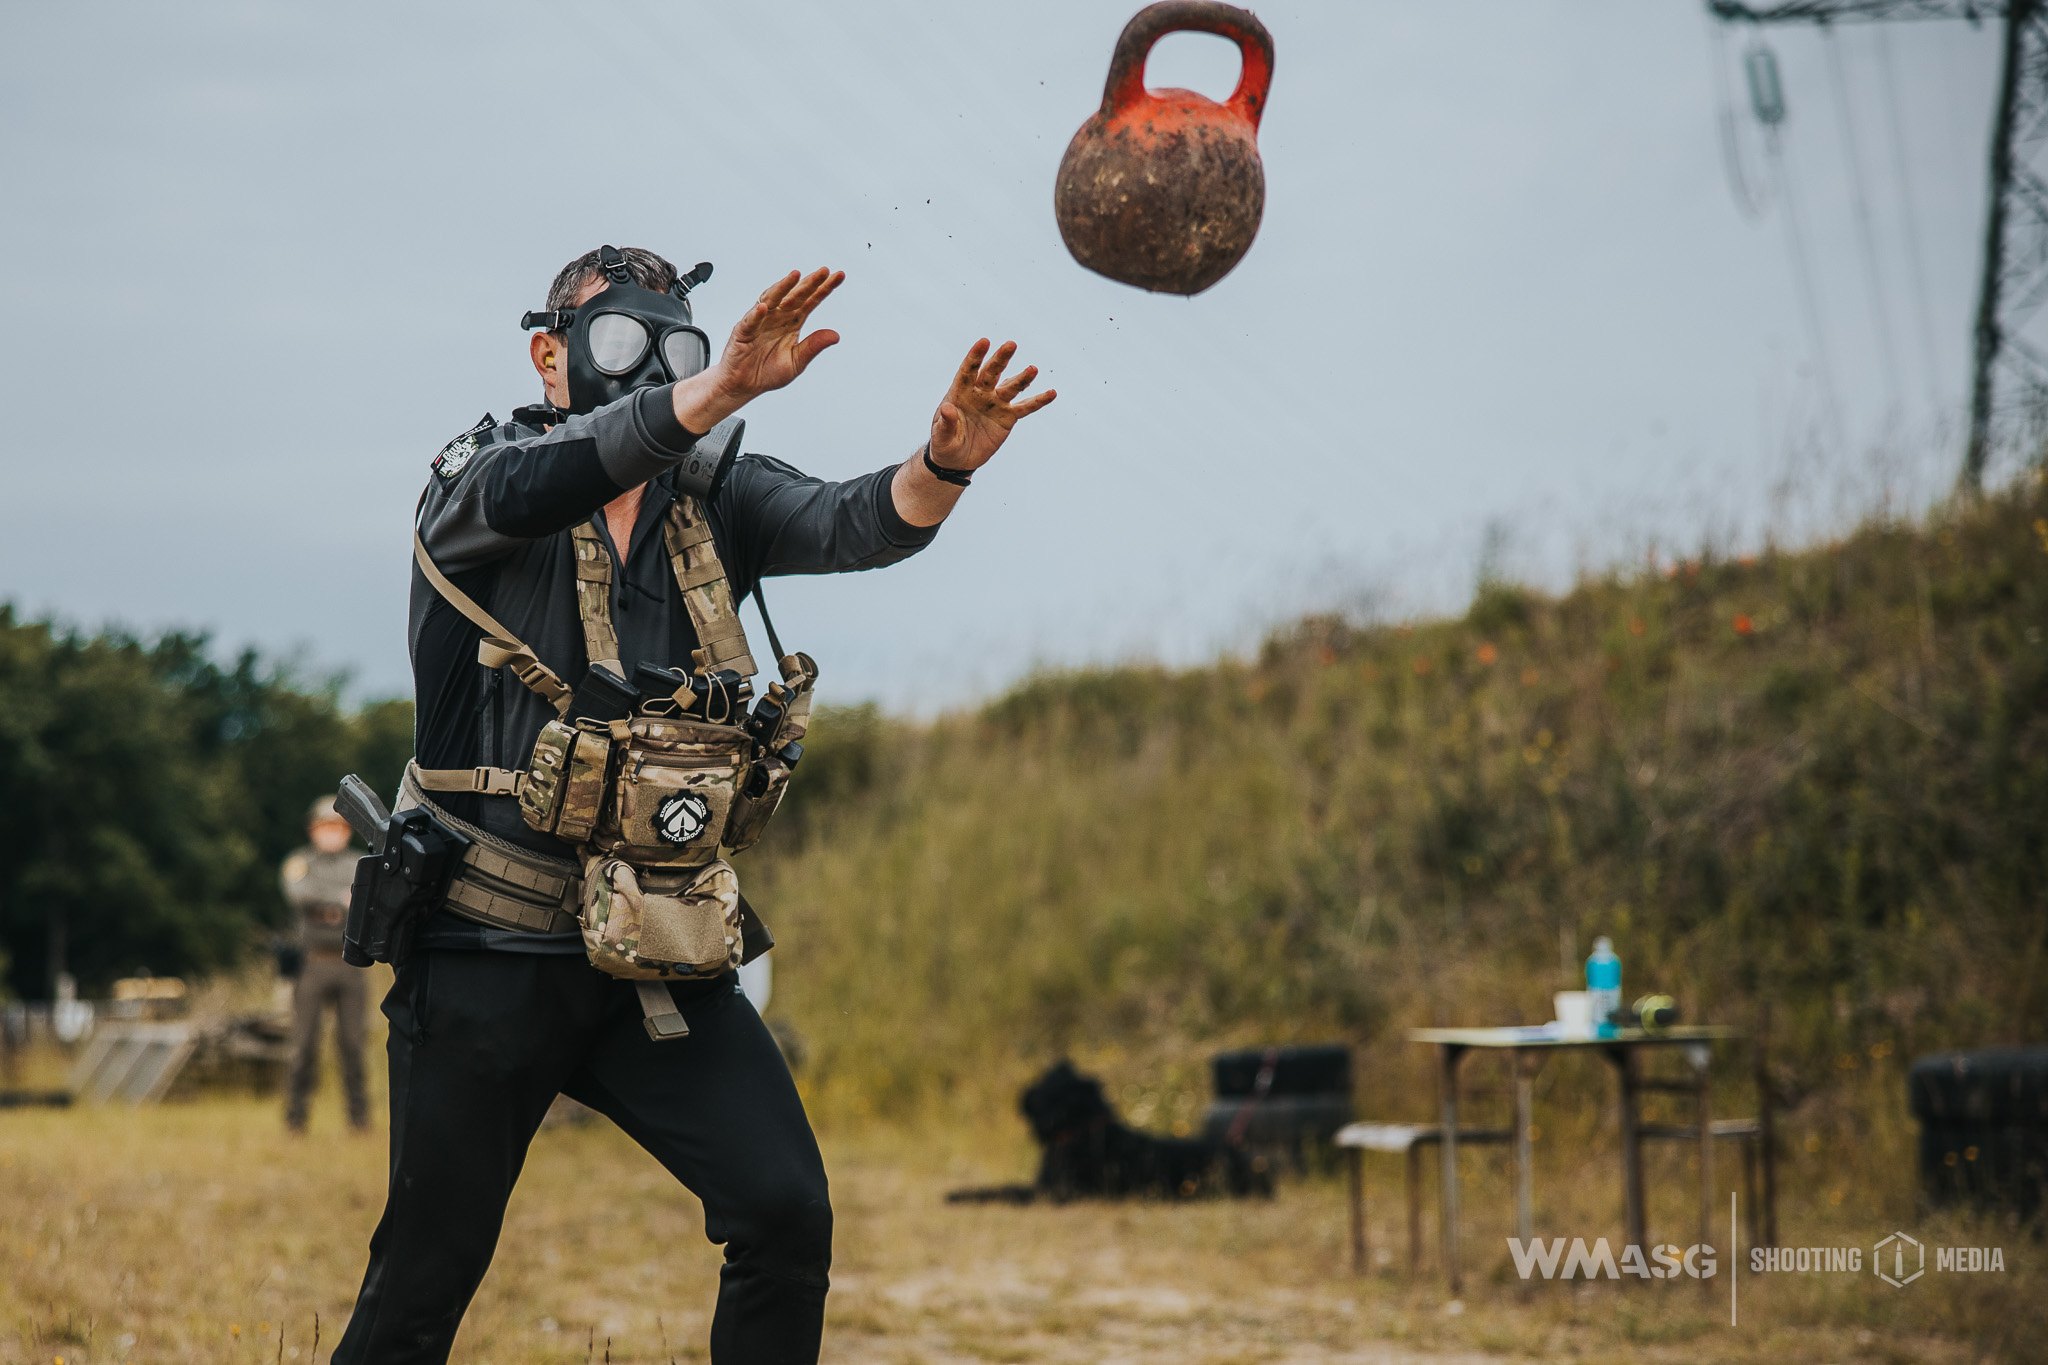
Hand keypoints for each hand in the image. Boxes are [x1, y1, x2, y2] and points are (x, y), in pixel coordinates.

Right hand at [673, 268, 842, 431]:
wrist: (743, 385)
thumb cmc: (767, 372)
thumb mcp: (796, 361)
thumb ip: (813, 347)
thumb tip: (835, 335)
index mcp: (792, 322)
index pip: (811, 301)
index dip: (824, 288)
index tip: (839, 276)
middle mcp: (778, 316)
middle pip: (795, 295)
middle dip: (809, 282)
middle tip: (824, 271)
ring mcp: (760, 321)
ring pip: (772, 299)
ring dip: (783, 287)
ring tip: (795, 276)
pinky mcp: (743, 332)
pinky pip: (750, 321)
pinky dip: (756, 314)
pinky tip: (764, 307)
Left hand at [927, 339, 1056, 472]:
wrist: (957, 459)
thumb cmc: (944, 443)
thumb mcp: (940, 436)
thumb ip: (945, 422)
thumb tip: (948, 408)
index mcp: (960, 393)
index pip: (968, 371)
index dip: (975, 356)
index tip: (984, 342)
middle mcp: (980, 393)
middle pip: (992, 372)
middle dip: (1001, 359)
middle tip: (1011, 345)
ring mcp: (995, 404)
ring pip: (1011, 387)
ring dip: (1022, 378)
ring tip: (1033, 369)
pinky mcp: (1007, 417)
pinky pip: (1025, 408)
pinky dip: (1038, 401)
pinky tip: (1051, 393)